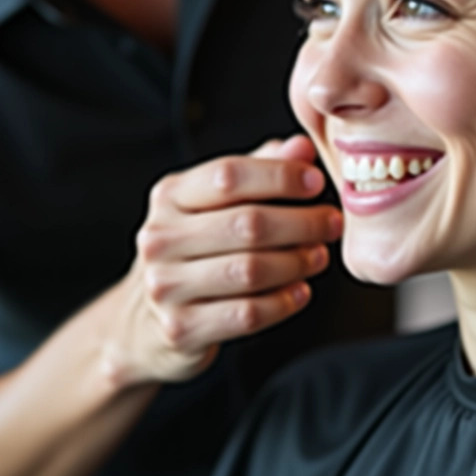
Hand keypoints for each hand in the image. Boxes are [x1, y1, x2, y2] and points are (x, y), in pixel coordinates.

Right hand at [109, 136, 340, 385]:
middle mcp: (160, 238)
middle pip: (247, 224)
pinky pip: (247, 314)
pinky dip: (282, 302)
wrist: (143, 321)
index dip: (280, 176)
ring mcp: (166, 286)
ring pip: (250, 271)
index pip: (229, 175)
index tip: (316, 181)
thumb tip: (301, 147)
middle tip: (332, 223)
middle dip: (301, 222)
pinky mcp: (181, 329)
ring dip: (296, 262)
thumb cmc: (193, 251)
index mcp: (169, 197)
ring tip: (319, 256)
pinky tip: (300, 291)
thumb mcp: (215, 204)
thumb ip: (259, 172)